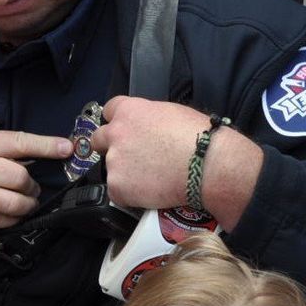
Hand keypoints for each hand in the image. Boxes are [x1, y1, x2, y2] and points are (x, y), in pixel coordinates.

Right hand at [0, 129, 71, 228]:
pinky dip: (11, 218)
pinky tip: (9, 213)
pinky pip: (0, 220)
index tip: (68, 148)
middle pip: (21, 177)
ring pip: (14, 203)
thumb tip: (35, 157)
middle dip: (32, 186)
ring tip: (25, 203)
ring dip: (26, 205)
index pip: (20, 142)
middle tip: (31, 188)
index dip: (47, 145)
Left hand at [89, 96, 262, 229]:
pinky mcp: (117, 186)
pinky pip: (117, 192)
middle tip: (130, 158)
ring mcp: (114, 160)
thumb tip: (147, 128)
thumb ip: (148, 118)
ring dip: (124, 173)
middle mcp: (115, 133)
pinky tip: (150, 192)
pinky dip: (130, 194)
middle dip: (109, 147)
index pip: (108, 110)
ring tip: (151, 179)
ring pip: (111, 168)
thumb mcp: (170, 113)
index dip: (116, 122)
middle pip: (98, 138)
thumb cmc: (199, 138)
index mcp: (129, 111)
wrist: (207, 166)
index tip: (123, 131)